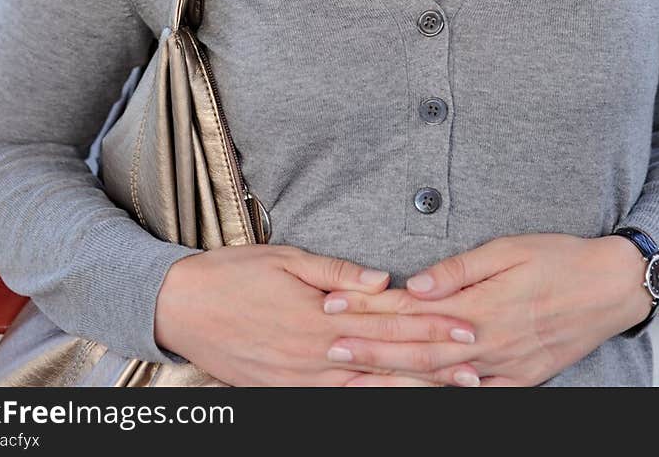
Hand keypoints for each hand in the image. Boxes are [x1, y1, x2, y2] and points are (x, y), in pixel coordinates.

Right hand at [153, 244, 476, 386]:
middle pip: (386, 361)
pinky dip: (372, 400)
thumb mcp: (286, 259)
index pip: (387, 322)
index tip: (467, 327)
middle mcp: (316, 355)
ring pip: (369, 389)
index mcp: (319, 318)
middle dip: (435, 364)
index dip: (430, 325)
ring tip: (453, 390)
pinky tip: (395, 399)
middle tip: (477, 366)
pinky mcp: (287, 392)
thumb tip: (384, 279)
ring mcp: (301, 380)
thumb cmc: (233, 274)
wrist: (180, 308)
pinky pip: (338, 400)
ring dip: (413, 388)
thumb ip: (338, 273)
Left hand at [322, 234, 653, 386]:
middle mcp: (487, 342)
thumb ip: (459, 268)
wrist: (611, 287)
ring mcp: (503, 367)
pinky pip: (471, 393)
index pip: (412, 313)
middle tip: (329, 349)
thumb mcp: (508, 249)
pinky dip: (439, 396)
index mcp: (481, 306)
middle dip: (369, 351)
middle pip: (416, 351)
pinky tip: (413, 396)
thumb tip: (415, 282)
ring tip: (354, 381)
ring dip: (393, 380)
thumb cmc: (559, 258)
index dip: (370, 312)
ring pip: (438, 380)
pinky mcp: (519, 380)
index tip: (335, 308)